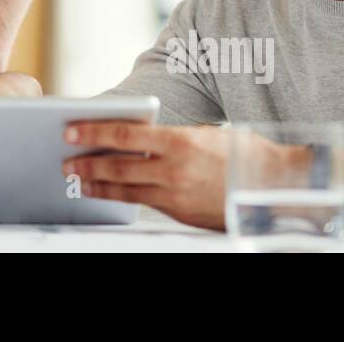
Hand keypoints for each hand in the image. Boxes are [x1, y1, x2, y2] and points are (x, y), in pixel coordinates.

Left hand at [60, 122, 279, 230]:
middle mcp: (173, 170)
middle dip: (87, 164)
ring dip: (98, 185)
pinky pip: (143, 204)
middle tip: (66, 162)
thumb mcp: (206, 133)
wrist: (277, 188)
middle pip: (118, 166)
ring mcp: (175, 195)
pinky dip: (121, 197)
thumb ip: (172, 136)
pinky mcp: (180, 213)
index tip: (70, 130)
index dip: (93, 132)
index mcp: (179, 142)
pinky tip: (108, 194)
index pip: (124, 135)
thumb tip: (142, 135)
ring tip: (78, 181)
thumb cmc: (245, 153)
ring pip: (126, 190)